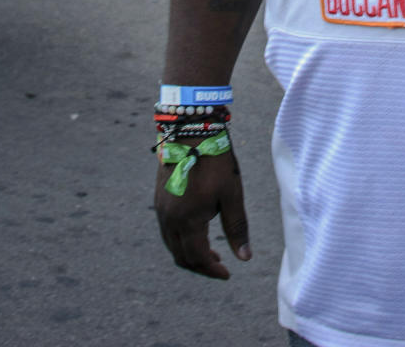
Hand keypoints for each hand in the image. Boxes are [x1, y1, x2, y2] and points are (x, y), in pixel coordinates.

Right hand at [155, 143, 251, 278]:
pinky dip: (181, 240)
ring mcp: (161, 210)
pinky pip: (167, 231)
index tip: (227, 274)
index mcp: (187, 221)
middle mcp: (169, 220)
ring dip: (189, 253)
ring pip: (171, 245)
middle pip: (181, 257)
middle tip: (220, 265)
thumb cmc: (215, 161)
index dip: (212, 270)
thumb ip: (237, 227)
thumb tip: (244, 257)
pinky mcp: (159, 200)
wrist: (191, 130)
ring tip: (211, 251)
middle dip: (201, 266)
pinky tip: (197, 231)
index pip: (197, 258)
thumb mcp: (232, 193)